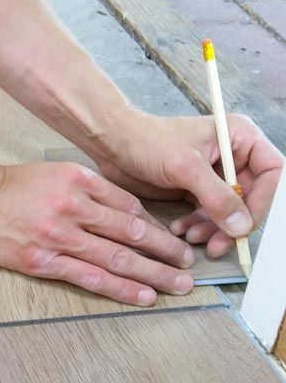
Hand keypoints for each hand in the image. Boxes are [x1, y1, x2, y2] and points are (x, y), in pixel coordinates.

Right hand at [0, 161, 194, 305]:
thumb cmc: (9, 186)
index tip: (171, 240)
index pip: (129, 207)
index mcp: (78, 181)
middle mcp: (73, 207)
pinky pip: (90, 277)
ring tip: (177, 285)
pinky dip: (120, 288)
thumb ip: (89, 189)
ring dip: (153, 274)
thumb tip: (126, 214)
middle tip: (188, 265)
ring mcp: (58, 236)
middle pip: (131, 232)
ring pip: (117, 257)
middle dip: (165, 251)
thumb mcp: (53, 172)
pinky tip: (142, 296)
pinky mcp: (42, 261)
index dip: (156, 226)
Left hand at [94, 111, 284, 257]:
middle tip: (217, 244)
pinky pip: (206, 214)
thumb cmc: (147, 141)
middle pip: (251, 197)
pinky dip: (197, 226)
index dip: (263, 201)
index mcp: (239, 137)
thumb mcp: (186, 167)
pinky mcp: (194, 189)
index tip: (245, 224)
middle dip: (233, 223)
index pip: (271, 173)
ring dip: (213, 228)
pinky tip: (181, 230)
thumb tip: (241, 226)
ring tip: (192, 237)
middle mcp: (232, 156)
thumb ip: (217, 196)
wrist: (112, 143)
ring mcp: (213, 174)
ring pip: (228, 210)